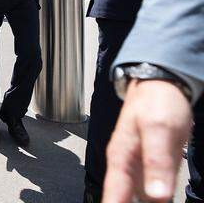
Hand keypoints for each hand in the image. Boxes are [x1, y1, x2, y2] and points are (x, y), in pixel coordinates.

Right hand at [103, 79, 191, 202]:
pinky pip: (152, 193)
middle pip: (122, 200)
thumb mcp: (159, 129)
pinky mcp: (153, 167)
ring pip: (138, 199)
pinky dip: (154, 201)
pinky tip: (161, 202)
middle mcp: (126, 166)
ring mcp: (139, 167)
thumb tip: (157, 196)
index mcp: (121, 159)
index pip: (114, 197)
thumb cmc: (157, 102)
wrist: (161, 84)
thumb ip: (157, 161)